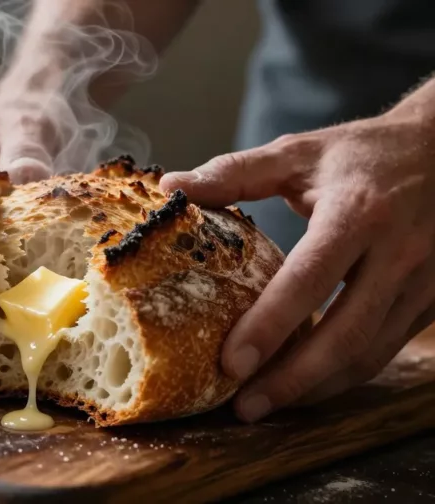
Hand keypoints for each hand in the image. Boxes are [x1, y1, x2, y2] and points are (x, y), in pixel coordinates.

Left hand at [160, 101, 434, 421]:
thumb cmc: (364, 152)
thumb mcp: (300, 152)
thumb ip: (235, 172)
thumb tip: (171, 187)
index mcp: (357, 213)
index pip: (310, 279)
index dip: (269, 326)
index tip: (230, 364)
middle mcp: (398, 253)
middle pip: (346, 334)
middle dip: (293, 380)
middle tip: (244, 407)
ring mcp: (423, 281)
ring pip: (370, 353)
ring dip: (318, 387)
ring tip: (266, 404)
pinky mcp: (432, 299)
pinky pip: (386, 349)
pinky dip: (345, 374)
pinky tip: (307, 383)